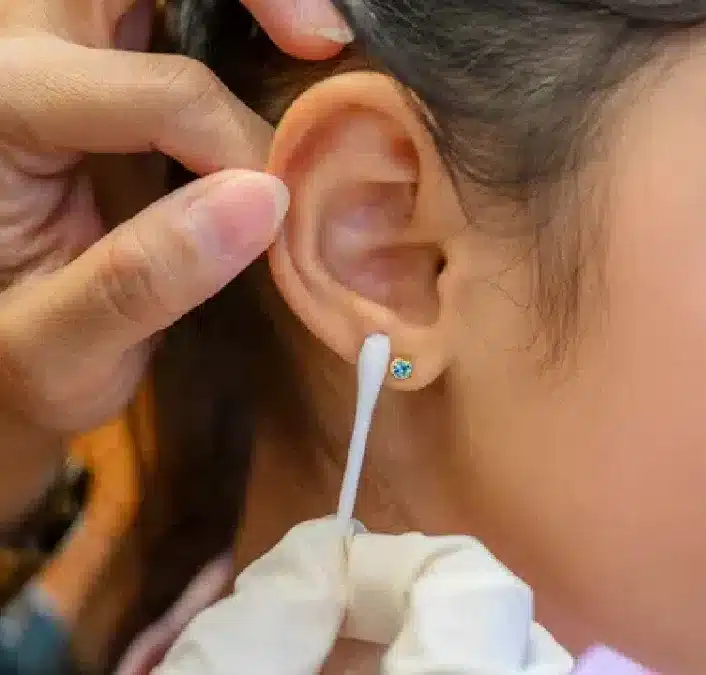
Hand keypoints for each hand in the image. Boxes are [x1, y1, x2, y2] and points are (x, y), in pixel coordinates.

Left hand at [0, 0, 345, 519]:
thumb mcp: (58, 355)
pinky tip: (273, 54)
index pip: (164, 92)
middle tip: (323, 45)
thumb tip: (270, 196)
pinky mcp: (77, 67)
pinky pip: (154, 10)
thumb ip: (143, 280)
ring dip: (238, 2)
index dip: (247, 149)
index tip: (288, 220)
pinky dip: (223, 21)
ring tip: (310, 42)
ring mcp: (42, 53)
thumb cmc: (10, 366)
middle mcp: (11, 59)